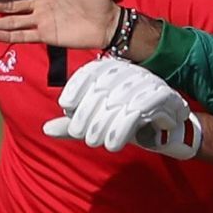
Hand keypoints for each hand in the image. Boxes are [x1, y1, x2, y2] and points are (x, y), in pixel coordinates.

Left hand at [45, 57, 201, 157]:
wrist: (167, 131)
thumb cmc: (128, 123)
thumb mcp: (97, 122)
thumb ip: (74, 125)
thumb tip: (46, 129)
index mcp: (113, 68)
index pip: (91, 72)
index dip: (76, 87)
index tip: (65, 106)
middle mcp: (130, 71)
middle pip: (103, 88)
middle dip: (88, 114)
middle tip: (80, 135)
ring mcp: (148, 81)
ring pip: (119, 101)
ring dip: (104, 124)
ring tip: (96, 142)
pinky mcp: (164, 96)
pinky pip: (140, 110)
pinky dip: (123, 128)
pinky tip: (114, 143)